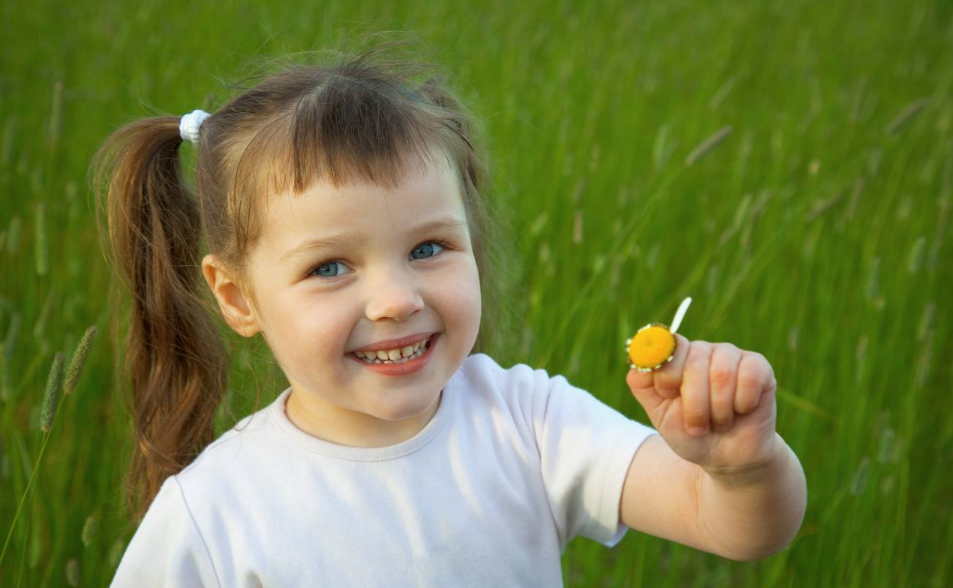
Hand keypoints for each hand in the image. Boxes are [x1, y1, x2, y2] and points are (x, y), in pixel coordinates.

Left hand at [626, 334, 778, 475]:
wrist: (727, 458)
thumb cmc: (691, 433)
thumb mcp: (659, 413)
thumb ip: (643, 383)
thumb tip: (639, 358)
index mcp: (678, 357)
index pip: (669, 346)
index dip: (669, 377)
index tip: (669, 396)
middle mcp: (704, 351)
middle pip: (695, 362)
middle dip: (694, 405)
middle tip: (697, 426)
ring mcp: (732, 356)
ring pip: (722, 373)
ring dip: (718, 410)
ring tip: (719, 422)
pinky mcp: (759, 367)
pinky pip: (750, 377)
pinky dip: (742, 403)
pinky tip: (741, 411)